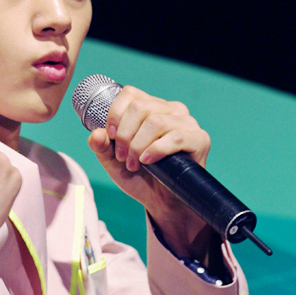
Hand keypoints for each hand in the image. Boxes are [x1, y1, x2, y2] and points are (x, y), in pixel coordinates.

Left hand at [86, 85, 215, 258]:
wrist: (160, 201)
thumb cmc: (139, 175)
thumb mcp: (113, 161)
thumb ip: (101, 146)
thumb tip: (96, 133)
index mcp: (150, 107)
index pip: (130, 94)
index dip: (116, 113)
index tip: (111, 136)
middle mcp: (170, 110)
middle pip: (140, 107)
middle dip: (125, 135)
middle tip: (123, 157)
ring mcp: (187, 123)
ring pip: (155, 122)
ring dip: (138, 146)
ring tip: (134, 164)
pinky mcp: (199, 139)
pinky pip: (176, 137)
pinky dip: (156, 150)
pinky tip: (148, 161)